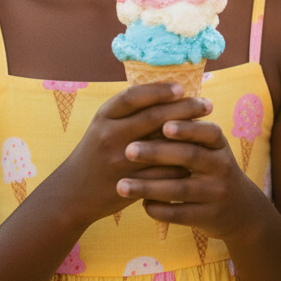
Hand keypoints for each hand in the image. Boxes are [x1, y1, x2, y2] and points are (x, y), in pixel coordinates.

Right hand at [51, 83, 206, 225]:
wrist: (72, 192)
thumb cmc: (97, 152)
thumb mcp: (104, 125)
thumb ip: (130, 111)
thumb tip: (170, 91)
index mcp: (104, 116)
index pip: (134, 97)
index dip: (159, 90)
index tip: (182, 88)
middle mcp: (110, 135)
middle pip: (153, 117)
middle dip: (184, 108)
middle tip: (207, 104)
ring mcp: (119, 160)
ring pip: (162, 145)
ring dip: (189, 136)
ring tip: (208, 127)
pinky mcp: (130, 183)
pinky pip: (163, 172)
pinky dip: (182, 163)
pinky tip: (198, 155)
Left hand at [120, 114, 266, 243]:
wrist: (240, 209)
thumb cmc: (212, 170)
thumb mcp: (210, 149)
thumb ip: (188, 131)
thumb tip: (150, 104)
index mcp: (219, 145)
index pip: (207, 132)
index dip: (187, 128)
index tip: (163, 125)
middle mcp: (222, 166)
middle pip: (190, 156)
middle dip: (157, 153)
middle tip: (128, 150)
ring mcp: (216, 192)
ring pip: (180, 188)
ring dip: (148, 186)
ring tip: (121, 185)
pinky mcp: (209, 216)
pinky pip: (180, 213)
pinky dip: (159, 209)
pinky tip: (141, 204)